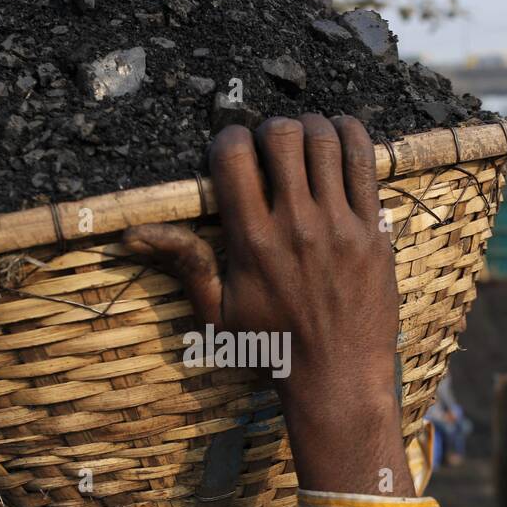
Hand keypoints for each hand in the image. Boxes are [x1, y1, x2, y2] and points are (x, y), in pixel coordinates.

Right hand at [123, 114, 414, 496]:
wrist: (337, 377)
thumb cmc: (271, 349)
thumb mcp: (217, 313)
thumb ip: (184, 264)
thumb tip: (133, 234)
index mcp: (253, 242)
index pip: (234, 155)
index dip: (228, 140)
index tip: (233, 151)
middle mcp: (296, 226)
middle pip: (281, 136)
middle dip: (270, 130)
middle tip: (271, 148)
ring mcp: (339, 225)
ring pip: (325, 139)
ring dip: (310, 129)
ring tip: (305, 144)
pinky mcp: (373, 229)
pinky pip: (366, 161)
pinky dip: (351, 137)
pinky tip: (341, 140)